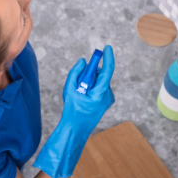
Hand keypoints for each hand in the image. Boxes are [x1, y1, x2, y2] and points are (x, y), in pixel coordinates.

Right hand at [33, 46, 115, 177]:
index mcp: (101, 93)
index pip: (108, 70)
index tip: (107, 47)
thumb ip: (75, 73)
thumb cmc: (72, 110)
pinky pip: (99, 87)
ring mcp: (108, 99)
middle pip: (101, 75)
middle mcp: (108, 95)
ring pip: (99, 81)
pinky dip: (90, 86)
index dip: (108, 57)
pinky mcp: (105, 101)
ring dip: (89, 81)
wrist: (76, 129)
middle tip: (78, 79)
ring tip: (78, 92)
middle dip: (90, 72)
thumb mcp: (69, 90)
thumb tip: (83, 61)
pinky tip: (82, 95)